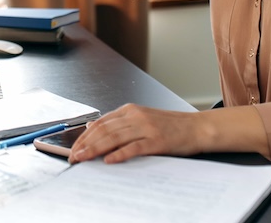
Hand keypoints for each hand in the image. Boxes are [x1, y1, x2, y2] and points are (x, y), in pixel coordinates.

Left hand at [69, 104, 205, 164]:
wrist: (197, 127)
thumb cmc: (169, 126)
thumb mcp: (141, 119)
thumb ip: (119, 124)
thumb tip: (93, 128)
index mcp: (130, 110)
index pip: (100, 123)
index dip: (84, 136)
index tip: (74, 148)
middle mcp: (135, 116)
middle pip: (103, 130)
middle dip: (85, 144)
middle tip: (74, 157)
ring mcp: (146, 127)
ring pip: (114, 138)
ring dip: (96, 149)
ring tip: (84, 159)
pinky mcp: (157, 140)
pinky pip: (134, 147)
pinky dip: (119, 154)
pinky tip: (109, 160)